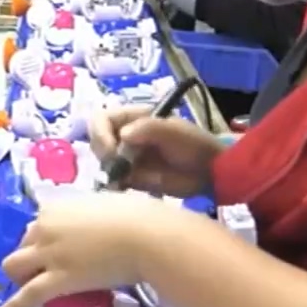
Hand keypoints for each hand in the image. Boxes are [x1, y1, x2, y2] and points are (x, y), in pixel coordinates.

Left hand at [0, 192, 195, 306]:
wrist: (146, 234)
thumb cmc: (137, 215)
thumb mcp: (104, 204)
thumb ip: (89, 214)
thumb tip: (95, 220)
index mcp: (55, 207)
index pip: (38, 224)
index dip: (45, 238)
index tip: (55, 246)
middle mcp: (44, 227)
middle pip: (24, 244)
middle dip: (31, 256)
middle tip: (44, 269)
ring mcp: (48, 254)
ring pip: (16, 266)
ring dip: (21, 276)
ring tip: (29, 287)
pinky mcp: (58, 279)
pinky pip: (28, 295)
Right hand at [89, 104, 226, 196]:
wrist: (211, 172)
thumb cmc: (193, 144)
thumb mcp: (173, 131)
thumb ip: (148, 129)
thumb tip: (122, 135)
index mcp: (131, 118)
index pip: (100, 119)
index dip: (99, 133)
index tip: (110, 150)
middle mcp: (123, 135)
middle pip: (96, 140)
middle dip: (103, 153)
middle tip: (117, 167)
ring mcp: (125, 157)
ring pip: (101, 161)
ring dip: (108, 170)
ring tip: (124, 178)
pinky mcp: (130, 177)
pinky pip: (112, 180)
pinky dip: (113, 184)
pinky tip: (122, 188)